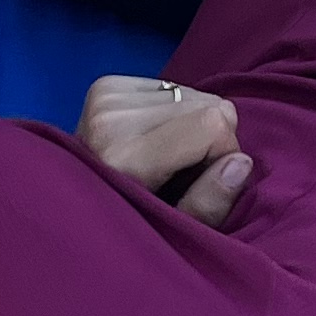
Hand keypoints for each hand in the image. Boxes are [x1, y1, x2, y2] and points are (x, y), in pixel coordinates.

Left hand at [77, 73, 252, 225]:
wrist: (74, 205)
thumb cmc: (133, 224)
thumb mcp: (177, 230)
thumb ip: (210, 203)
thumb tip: (241, 162)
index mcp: (125, 160)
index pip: (212, 124)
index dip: (224, 153)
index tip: (204, 181)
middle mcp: (110, 121)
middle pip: (208, 104)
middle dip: (210, 137)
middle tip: (181, 170)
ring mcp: (104, 98)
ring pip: (193, 93)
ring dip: (191, 123)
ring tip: (163, 155)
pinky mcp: (104, 85)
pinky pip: (171, 85)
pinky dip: (172, 111)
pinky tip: (151, 137)